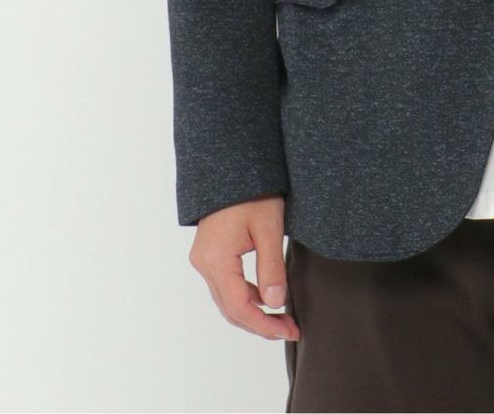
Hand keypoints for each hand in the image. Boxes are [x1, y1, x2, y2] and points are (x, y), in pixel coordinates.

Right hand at [189, 195, 300, 340]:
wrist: (233, 164)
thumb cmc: (253, 191)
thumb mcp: (269, 228)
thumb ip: (271, 268)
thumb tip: (276, 304)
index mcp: (215, 259)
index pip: (239, 307)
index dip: (265, 324)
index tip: (290, 329)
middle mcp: (203, 263)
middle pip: (230, 308)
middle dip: (261, 323)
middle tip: (290, 328)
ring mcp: (204, 258)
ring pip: (227, 299)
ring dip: (254, 312)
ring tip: (283, 317)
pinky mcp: (210, 253)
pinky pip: (226, 285)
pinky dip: (246, 296)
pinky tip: (267, 296)